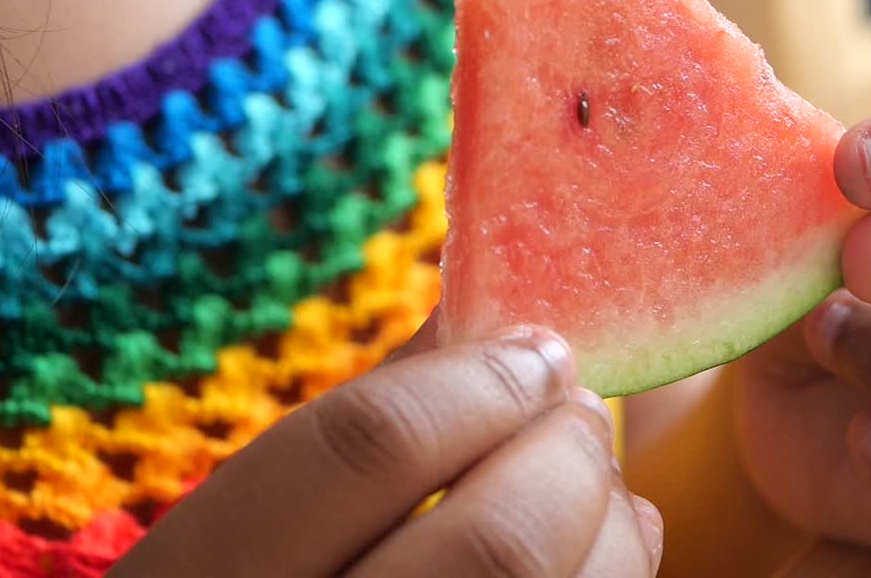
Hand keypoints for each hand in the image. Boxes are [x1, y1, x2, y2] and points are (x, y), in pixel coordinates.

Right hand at [110, 320, 662, 576]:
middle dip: (568, 452)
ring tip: (589, 487)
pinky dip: (620, 576)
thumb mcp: (250, 527)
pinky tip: (602, 554)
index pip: (368, 447)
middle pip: (501, 541)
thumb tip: (471, 319)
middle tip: (578, 412)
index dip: (477, 381)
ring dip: (610, 523)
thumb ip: (356, 431)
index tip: (536, 348)